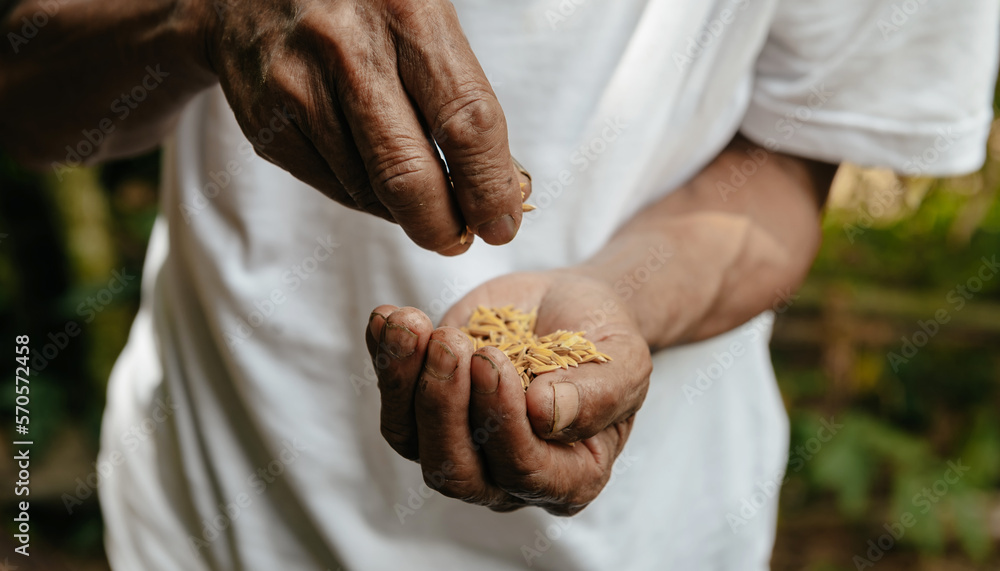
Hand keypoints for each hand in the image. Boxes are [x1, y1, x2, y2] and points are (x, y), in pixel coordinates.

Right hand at [201, 0, 529, 254]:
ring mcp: (300, 86)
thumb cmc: (362, 8)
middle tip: (458, 239)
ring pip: (368, 190)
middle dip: (443, 226)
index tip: (502, 225)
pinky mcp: (266, 120)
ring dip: (402, 210)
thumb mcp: (424, 22)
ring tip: (416, 195)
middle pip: (409, 175)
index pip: (467, 123)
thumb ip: (463, 98)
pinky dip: (362, 194)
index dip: (490, 187)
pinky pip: (331, 186)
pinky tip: (369, 169)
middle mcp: (350, 49)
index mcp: (410, 14)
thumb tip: (506, 186)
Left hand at [365, 272, 651, 513]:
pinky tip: (389, 318)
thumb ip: (596, 396)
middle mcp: (505, 475)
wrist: (572, 308)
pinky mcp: (427, 407)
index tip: (494, 359)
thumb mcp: (623, 363)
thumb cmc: (605, 342)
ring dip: (405, 379)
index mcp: (566, 477)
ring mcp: (460, 442)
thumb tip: (543, 413)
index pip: (521, 473)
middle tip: (452, 342)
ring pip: (411, 439)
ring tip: (413, 323)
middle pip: (454, 470)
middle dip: (442, 405)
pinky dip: (386, 358)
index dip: (500, 420)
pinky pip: (393, 398)